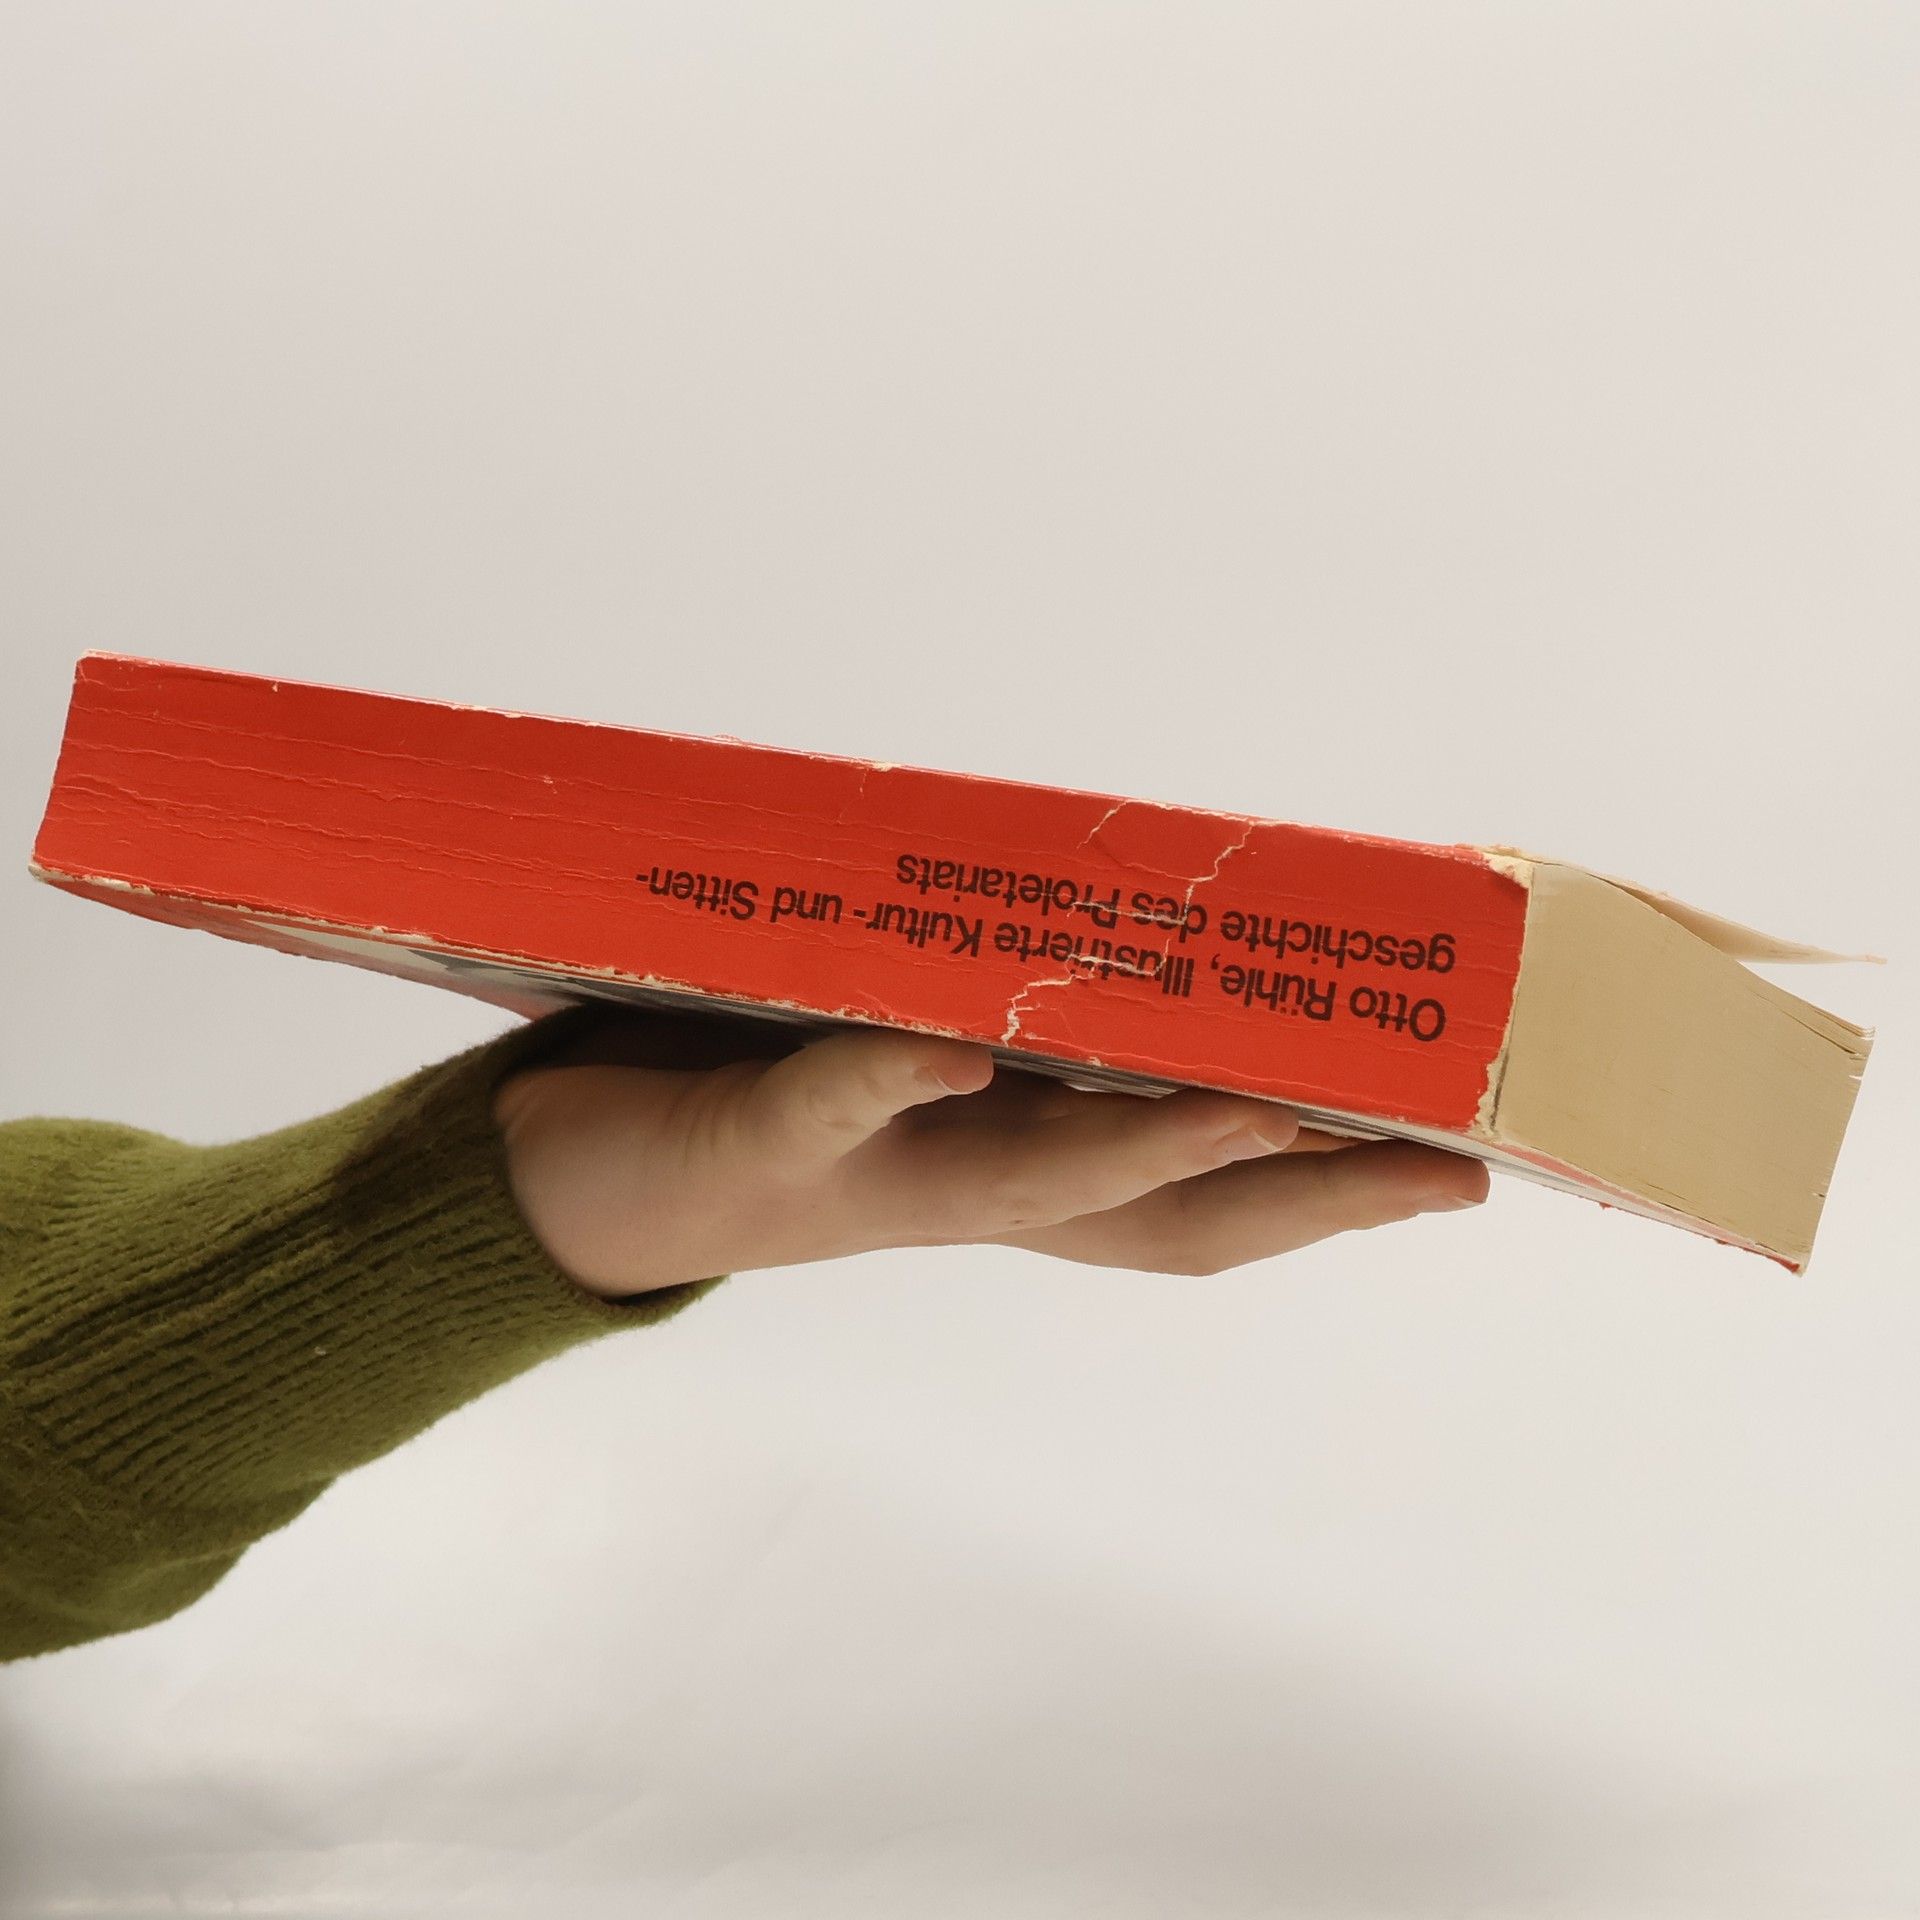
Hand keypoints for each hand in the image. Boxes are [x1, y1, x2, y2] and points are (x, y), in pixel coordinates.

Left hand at [490, 1007, 1489, 1298]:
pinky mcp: (753, 1140)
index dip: (1329, 1192)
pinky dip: (890, 1077)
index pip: (1194, 1198)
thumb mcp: (899, 1044)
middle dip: (1308, 1193)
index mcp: (1006, 1167)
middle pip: (1158, 1216)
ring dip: (1147, 1145)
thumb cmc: (746, 1084)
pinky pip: (828, 1106)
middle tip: (1448, 1163)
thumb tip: (1116, 927)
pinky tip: (957, 1049)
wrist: (574, 1182)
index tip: (1464, 1160)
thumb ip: (1001, 1014)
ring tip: (1262, 1102)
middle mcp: (960, 1190)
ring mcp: (863, 1178)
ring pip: (1030, 1180)